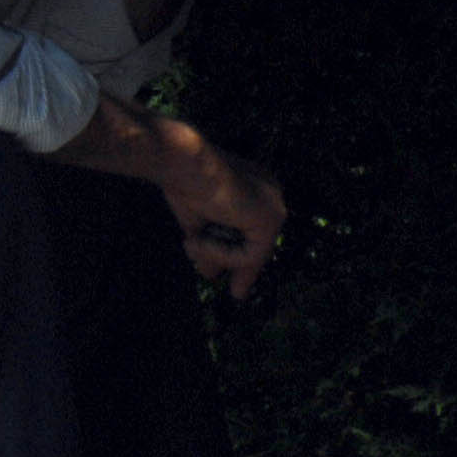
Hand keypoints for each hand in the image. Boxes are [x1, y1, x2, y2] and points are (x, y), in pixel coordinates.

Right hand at [159, 133, 287, 298]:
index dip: (242, 259)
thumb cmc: (182, 182)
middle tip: (237, 294)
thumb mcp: (198, 220)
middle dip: (242, 269)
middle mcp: (270, 194)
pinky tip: (199, 238)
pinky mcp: (271, 218)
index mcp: (253, 188)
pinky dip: (222, 253)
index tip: (237, 288)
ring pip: (251, 252)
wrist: (183, 163)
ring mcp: (274, 205)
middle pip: (258, 244)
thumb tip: (210, 273)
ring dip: (215, 255)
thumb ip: (209, 242)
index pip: (252, 232)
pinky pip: (251, 254)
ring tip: (190, 243)